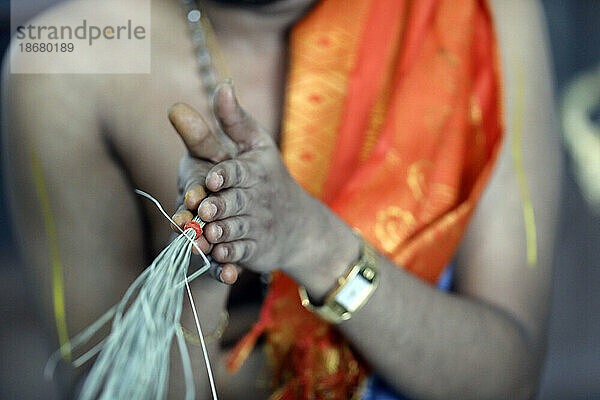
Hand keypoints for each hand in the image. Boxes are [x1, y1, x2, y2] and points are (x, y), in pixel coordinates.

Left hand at [171, 83, 359, 296]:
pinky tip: (218, 260)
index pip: (237, 169)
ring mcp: (256, 225)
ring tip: (206, 235)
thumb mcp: (254, 145)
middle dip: (218, 206)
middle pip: (233, 201)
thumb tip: (223, 83)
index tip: (211, 178)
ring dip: (220, 233)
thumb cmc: (267, 176)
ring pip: (235, 229)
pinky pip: (241, 254)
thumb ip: (233, 119)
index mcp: (254, 169)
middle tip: (204, 209)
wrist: (298, 225)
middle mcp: (255, 198)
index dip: (224, 174)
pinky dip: (230, 259)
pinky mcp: (255, 249)